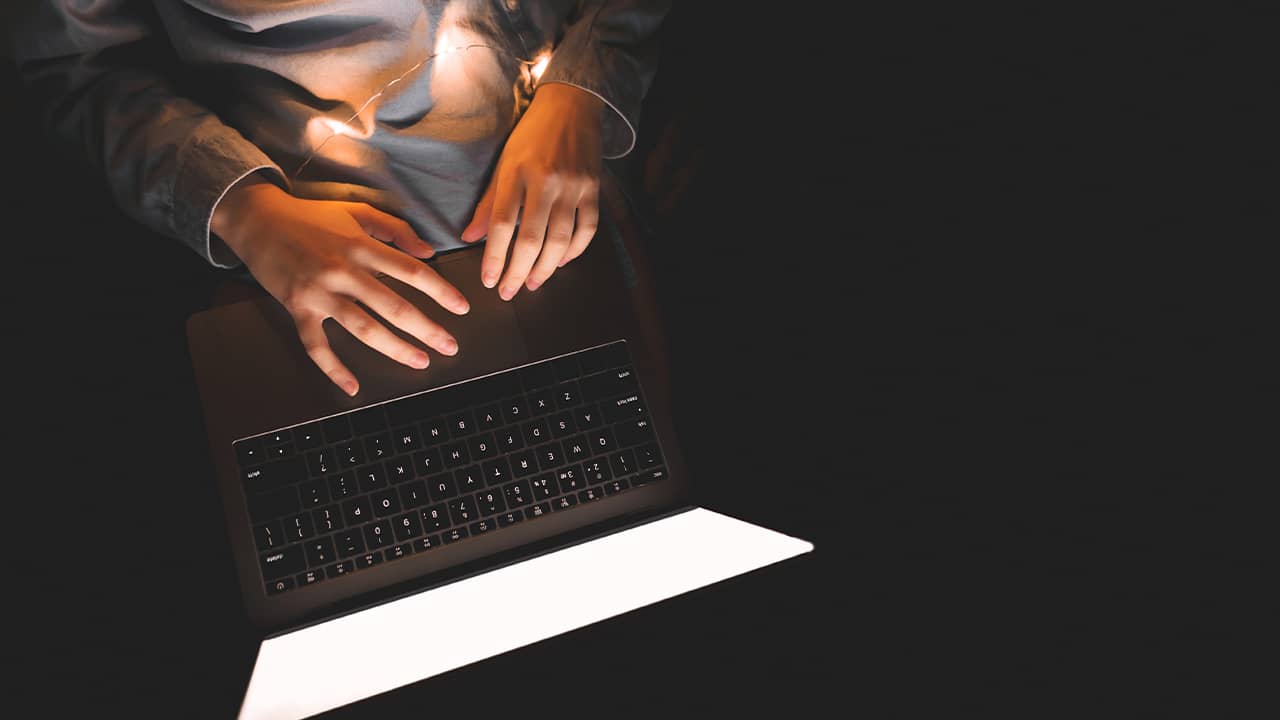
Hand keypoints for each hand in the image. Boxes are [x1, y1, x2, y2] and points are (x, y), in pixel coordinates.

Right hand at [213, 177, 469, 395]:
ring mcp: (319, 292)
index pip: (411, 271)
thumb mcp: (357, 212)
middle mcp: (343, 270)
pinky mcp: (297, 308)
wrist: (258, 220)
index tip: (462, 308)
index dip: (441, 291)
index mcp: (361, 246)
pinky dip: (333, 369)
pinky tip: (353, 386)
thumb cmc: (311, 217)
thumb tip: (428, 253)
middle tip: (450, 346)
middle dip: (427, 329)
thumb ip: (396, 230)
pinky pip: (317, 345)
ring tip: (420, 361)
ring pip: (363, 327)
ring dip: (394, 348)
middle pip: (393, 305)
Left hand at [461, 82, 603, 299]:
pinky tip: (561, 262)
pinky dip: (575, 251)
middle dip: (518, 272)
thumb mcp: (504, 163)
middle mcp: (546, 181)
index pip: (503, 225)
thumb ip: (489, 203)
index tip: (489, 281)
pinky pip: (587, 230)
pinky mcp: (593, 190)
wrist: (571, 106)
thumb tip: (469, 238)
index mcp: (517, 173)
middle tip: (509, 292)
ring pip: (560, 241)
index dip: (495, 258)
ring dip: (545, 268)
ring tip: (532, 283)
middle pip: (531, 239)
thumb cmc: (531, 135)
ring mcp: (573, 187)